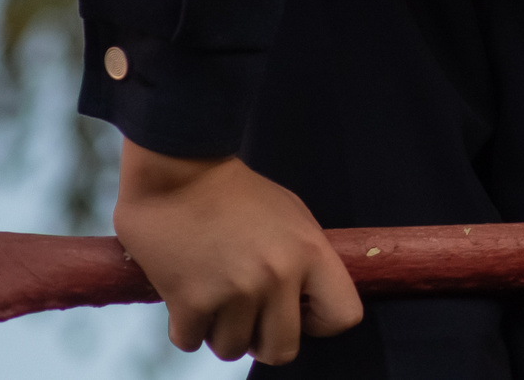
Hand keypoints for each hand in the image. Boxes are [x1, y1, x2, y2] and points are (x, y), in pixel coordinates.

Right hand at [113, 141, 361, 364]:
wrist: (180, 172)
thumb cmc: (237, 195)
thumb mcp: (292, 218)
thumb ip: (307, 262)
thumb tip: (311, 305)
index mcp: (311, 252)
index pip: (343, 316)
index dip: (320, 323)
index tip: (299, 313)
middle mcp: (278, 276)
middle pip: (283, 350)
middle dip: (264, 340)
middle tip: (248, 315)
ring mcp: (235, 291)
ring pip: (232, 349)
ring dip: (220, 330)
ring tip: (214, 295)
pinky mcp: (190, 301)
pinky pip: (191, 342)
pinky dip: (186, 326)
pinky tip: (187, 293)